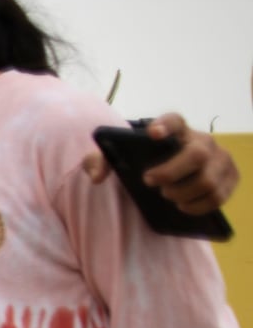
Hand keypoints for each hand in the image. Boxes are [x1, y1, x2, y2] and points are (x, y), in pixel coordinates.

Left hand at [83, 113, 238, 216]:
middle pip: (197, 155)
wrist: (171, 174)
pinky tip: (183, 206)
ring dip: (185, 193)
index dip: (165, 125)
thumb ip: (99, 161)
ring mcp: (220, 158)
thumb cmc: (144, 163)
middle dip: (172, 173)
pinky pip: (220, 195)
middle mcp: (202, 140)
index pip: (174, 120)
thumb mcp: (118, 159)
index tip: (152, 134)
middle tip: (151, 183)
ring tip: (169, 197)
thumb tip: (97, 176)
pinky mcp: (230, 176)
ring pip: (208, 179)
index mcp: (175, 131)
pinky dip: (200, 205)